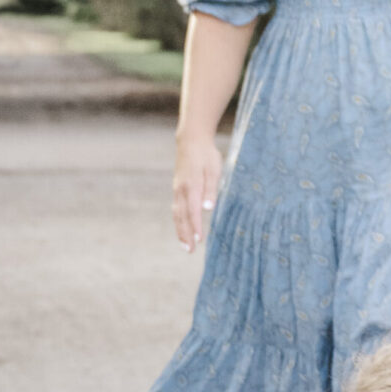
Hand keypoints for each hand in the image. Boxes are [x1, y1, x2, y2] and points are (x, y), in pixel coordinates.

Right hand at [173, 136, 222, 252]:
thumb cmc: (206, 155)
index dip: (196, 226)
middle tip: (189, 250)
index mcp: (192, 187)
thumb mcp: (214, 170)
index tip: (200, 240)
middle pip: (182, 217)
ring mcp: (177, 190)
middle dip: (186, 234)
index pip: (194, 211)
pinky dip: (178, 221)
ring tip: (184, 245)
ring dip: (180, 231)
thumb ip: (211, 189)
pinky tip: (182, 229)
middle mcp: (182, 190)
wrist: (191, 141)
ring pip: (177, 214)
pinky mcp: (177, 188)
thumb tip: (208, 208)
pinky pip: (176, 208)